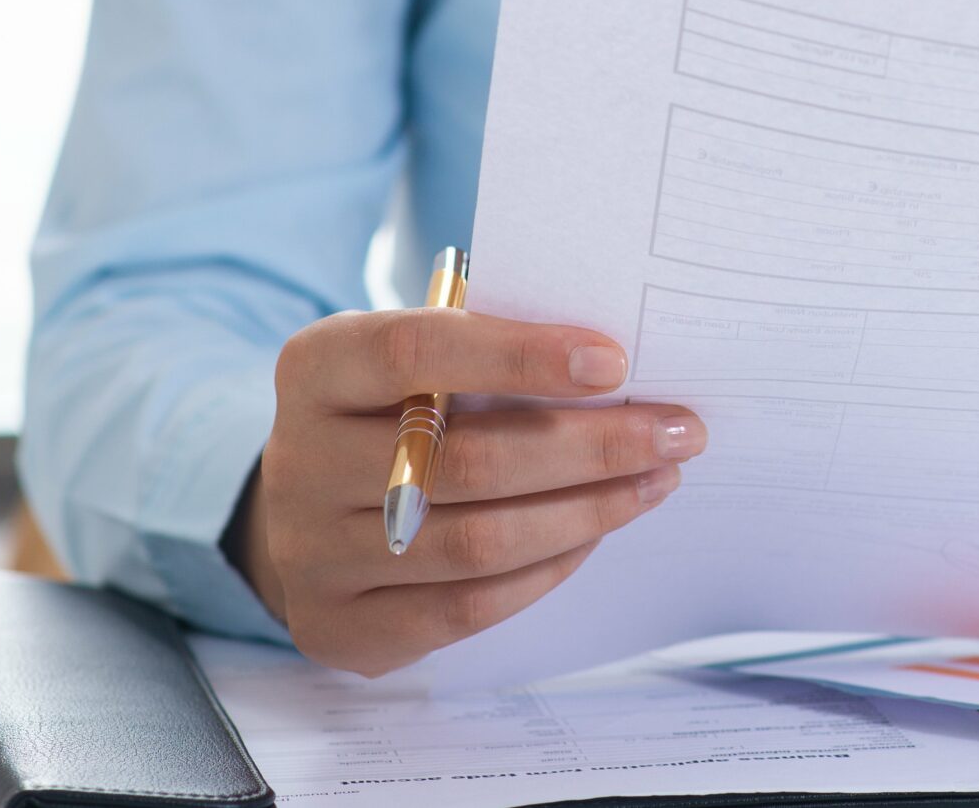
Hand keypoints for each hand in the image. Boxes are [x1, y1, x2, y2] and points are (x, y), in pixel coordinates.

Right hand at [231, 307, 704, 676]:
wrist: (301, 507)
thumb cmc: (391, 411)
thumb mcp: (412, 361)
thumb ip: (486, 353)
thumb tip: (612, 369)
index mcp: (316, 368)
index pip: (416, 351)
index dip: (520, 355)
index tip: (614, 361)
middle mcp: (301, 461)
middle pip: (466, 460)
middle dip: (591, 447)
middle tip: (676, 432)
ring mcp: (311, 554)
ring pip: (476, 543)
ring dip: (587, 512)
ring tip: (657, 480)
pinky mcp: (339, 626)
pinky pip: (466, 607)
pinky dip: (546, 569)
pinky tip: (596, 533)